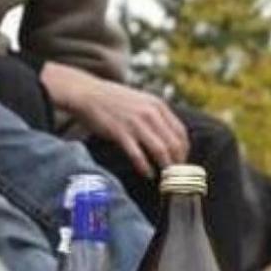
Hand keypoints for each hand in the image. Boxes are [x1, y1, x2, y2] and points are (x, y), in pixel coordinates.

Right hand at [41, 62, 188, 175]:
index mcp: (158, 105)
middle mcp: (150, 113)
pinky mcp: (120, 133)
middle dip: (178, 162)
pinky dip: (145, 167)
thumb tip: (169, 136)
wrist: (86, 93)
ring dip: (166, 167)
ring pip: (160, 150)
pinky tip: (148, 174)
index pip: (181, 132)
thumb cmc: (113, 99)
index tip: (182, 161)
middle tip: (176, 175)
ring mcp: (136, 123)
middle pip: (174, 143)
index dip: (184, 150)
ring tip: (166, 177)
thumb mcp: (141, 101)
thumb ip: (156, 115)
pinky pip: (138, 155)